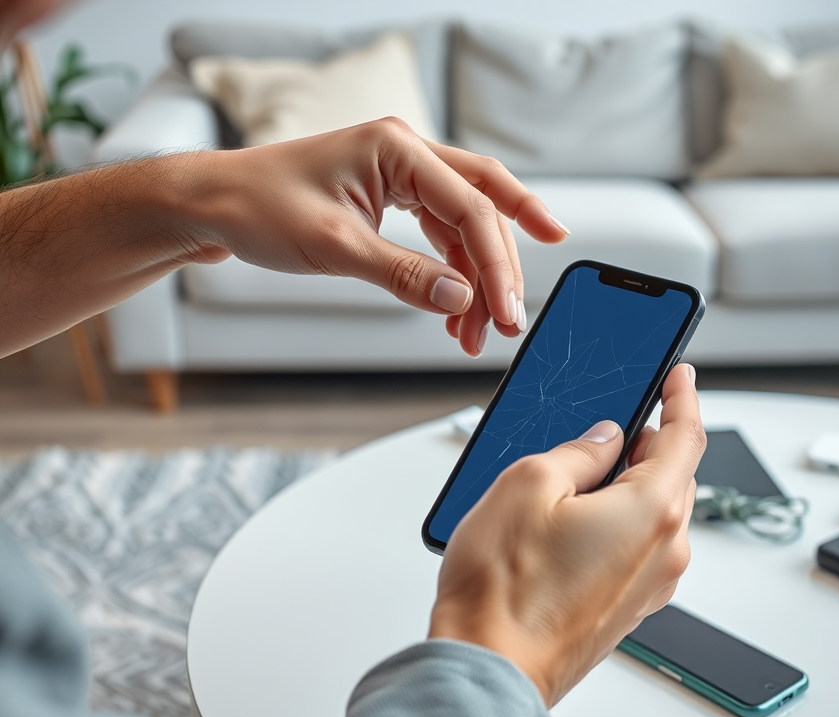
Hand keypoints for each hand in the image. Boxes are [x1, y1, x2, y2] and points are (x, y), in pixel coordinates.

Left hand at [185, 118, 568, 355]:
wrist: (213, 205)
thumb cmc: (259, 208)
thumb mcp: (335, 247)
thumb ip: (403, 274)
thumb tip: (461, 299)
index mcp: (397, 147)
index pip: (471, 206)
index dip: (497, 263)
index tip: (509, 311)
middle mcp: (406, 153)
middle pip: (481, 208)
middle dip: (499, 269)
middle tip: (509, 322)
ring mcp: (400, 174)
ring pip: (463, 227)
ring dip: (475, 279)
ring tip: (474, 332)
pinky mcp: (390, 197)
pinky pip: (438, 235)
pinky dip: (448, 274)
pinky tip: (452, 310)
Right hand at [428, 364, 705, 706]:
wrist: (490, 667)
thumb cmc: (503, 590)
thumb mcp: (529, 483)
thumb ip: (578, 451)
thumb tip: (602, 440)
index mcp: (652, 511)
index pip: (687, 437)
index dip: (682, 397)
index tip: (679, 378)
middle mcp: (665, 551)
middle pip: (674, 475)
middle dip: (648, 443)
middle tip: (611, 423)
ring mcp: (649, 585)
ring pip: (655, 511)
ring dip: (629, 483)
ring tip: (577, 472)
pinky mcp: (627, 606)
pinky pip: (638, 545)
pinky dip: (619, 519)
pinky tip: (573, 517)